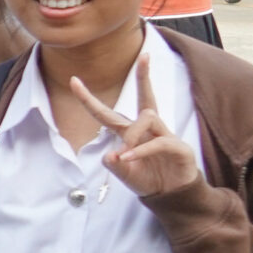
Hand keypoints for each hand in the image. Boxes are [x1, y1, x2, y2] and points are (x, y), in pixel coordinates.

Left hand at [68, 54, 200, 198]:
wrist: (170, 196)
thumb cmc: (147, 179)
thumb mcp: (124, 174)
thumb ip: (114, 165)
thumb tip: (110, 155)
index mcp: (129, 133)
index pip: (106, 114)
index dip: (89, 99)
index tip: (74, 80)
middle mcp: (147, 129)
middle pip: (145, 97)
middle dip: (144, 76)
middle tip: (145, 55)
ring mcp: (164, 135)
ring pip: (147, 118)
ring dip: (132, 135)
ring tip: (125, 155)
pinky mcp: (178, 147)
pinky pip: (159, 141)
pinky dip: (142, 150)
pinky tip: (130, 158)